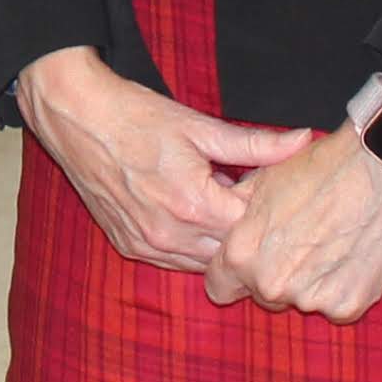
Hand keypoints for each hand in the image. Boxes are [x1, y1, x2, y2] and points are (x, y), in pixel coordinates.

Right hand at [18, 46, 308, 271]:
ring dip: (218, 242)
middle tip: (248, 197)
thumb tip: (304, 140)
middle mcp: (170, 235)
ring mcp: (146, 245)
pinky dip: (190, 246)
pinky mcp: (128, 246)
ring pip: (204, 264)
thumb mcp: (201, 127)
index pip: (253, 228)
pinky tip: (191, 216)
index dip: (267, 208)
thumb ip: (257, 143)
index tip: (269, 186)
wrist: (78, 117)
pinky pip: (173, 261)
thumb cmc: (137, 117)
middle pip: (232, 253)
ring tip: (219, 205)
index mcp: (194, 205)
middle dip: (245, 230)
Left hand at [204, 127, 381, 321]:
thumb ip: (234, 215)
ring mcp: (311, 299)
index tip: (252, 260)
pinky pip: (336, 307)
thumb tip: (221, 228)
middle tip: (300, 243)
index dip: (234, 273)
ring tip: (330, 244)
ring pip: (301, 301)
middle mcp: (271, 284)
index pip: (219, 288)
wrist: (378, 169)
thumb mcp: (261, 182)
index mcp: (242, 255)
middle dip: (275, 276)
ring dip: (310, 283)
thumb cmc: (319, 169)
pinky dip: (342, 289)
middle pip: (263, 296)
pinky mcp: (348, 306)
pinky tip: (350, 256)